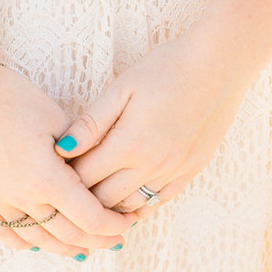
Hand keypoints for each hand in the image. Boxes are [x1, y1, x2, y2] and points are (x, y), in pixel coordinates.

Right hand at [0, 60, 136, 256]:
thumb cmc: (13, 99)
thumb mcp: (57, 120)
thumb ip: (80, 152)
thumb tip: (99, 172)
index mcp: (47, 179)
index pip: (90, 218)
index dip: (112, 225)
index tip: (126, 222)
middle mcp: (22, 198)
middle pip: (67, 235)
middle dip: (97, 240)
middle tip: (114, 239)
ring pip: (38, 239)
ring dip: (65, 247)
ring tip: (84, 248)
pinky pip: (4, 233)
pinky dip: (25, 242)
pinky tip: (40, 243)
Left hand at [53, 35, 255, 219]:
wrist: (219, 65)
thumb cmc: (166, 68)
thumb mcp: (121, 88)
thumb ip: (91, 123)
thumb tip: (61, 148)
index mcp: (129, 144)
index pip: (84, 177)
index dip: (64, 177)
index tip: (52, 171)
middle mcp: (151, 165)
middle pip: (103, 199)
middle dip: (81, 196)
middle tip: (66, 187)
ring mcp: (173, 172)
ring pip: (129, 207)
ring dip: (107, 205)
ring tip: (90, 196)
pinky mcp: (190, 172)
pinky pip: (157, 203)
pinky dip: (136, 206)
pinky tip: (123, 199)